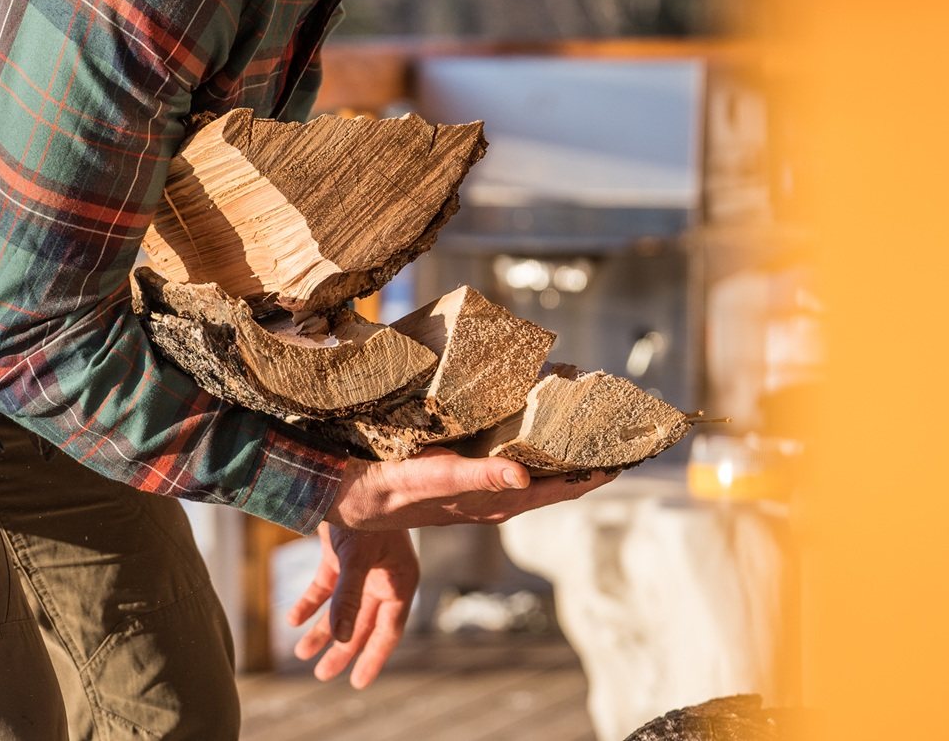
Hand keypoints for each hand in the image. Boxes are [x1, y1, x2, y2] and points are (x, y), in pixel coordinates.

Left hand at [287, 522, 417, 688]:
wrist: (349, 471)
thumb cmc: (366, 512)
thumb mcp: (357, 557)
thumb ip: (348, 598)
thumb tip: (338, 639)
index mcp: (398, 582)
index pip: (387, 631)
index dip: (373, 658)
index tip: (357, 683)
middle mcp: (381, 578)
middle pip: (361, 624)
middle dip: (341, 650)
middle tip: (321, 675)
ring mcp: (360, 567)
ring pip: (341, 609)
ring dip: (322, 629)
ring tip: (302, 652)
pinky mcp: (340, 555)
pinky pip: (325, 587)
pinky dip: (310, 602)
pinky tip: (292, 619)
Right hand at [325, 448, 614, 530]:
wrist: (333, 496)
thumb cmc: (377, 487)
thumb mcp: (424, 480)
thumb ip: (473, 478)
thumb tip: (524, 478)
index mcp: (480, 500)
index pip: (543, 491)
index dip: (579, 480)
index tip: (615, 465)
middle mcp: (477, 501)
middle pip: (539, 490)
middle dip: (575, 475)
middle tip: (612, 454)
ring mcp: (461, 495)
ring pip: (521, 484)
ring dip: (551, 469)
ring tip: (578, 450)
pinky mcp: (444, 484)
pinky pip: (495, 474)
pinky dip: (518, 462)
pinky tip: (521, 447)